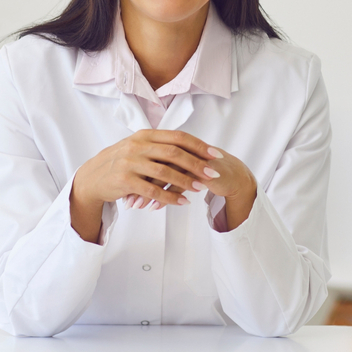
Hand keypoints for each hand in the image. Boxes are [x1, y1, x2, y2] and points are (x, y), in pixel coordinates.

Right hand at [72, 130, 219, 210]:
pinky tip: (182, 202)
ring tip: (200, 188)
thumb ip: (159, 145)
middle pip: (174, 153)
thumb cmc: (120, 163)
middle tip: (213, 173)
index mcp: (145, 135)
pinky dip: (169, 197)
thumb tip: (189, 146)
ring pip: (164, 172)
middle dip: (196, 163)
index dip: (198, 146)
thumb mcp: (137, 147)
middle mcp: (137, 145)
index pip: (177, 137)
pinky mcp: (125, 180)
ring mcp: (130, 162)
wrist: (92, 177)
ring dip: (185, 181)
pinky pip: (152, 191)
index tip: (215, 155)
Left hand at [124, 146, 255, 211]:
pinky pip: (179, 186)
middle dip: (137, 183)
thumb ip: (162, 165)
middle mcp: (181, 148)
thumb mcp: (180, 166)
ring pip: (164, 174)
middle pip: (152, 164)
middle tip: (125, 199)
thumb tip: (137, 176)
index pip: (147, 156)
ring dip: (148, 193)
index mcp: (173, 143)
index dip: (134, 171)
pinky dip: (165, 198)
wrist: (231, 175)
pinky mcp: (202, 172)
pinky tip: (155, 208)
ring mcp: (191, 159)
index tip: (120, 187)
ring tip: (137, 207)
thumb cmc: (202, 171)